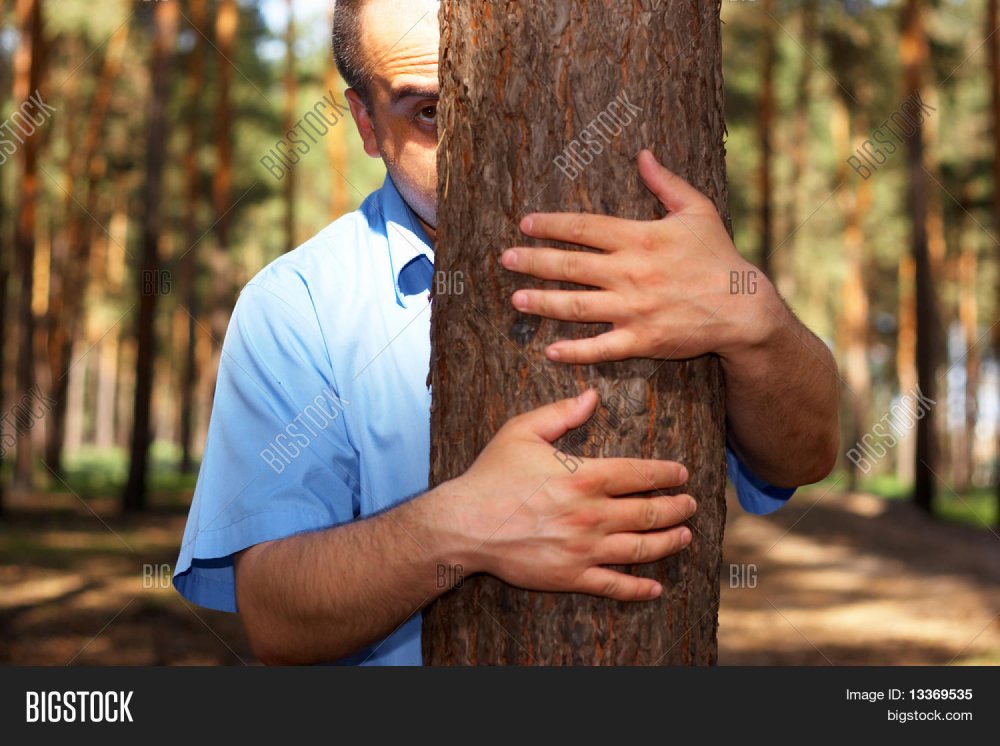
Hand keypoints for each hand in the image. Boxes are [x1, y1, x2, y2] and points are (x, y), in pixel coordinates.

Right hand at [441, 389, 696, 600]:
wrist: (464, 524)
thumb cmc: (491, 475)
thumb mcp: (521, 431)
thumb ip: (560, 413)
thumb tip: (592, 396)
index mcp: (583, 476)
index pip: (640, 474)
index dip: (666, 473)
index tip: (682, 473)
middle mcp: (591, 514)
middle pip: (649, 512)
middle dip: (677, 508)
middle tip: (691, 505)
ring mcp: (583, 548)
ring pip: (640, 548)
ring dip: (668, 542)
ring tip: (685, 537)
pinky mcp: (570, 576)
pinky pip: (613, 585)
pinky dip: (638, 588)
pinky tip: (655, 587)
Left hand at [500, 149, 781, 363]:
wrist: (744, 308)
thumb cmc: (719, 256)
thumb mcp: (698, 210)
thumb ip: (665, 183)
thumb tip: (643, 153)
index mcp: (640, 238)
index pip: (584, 228)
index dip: (551, 225)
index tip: (526, 224)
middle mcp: (630, 272)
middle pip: (570, 266)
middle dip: (534, 261)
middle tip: (506, 259)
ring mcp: (634, 309)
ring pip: (577, 306)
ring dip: (542, 303)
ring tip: (516, 299)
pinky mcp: (642, 340)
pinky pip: (601, 348)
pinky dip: (574, 351)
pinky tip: (550, 349)